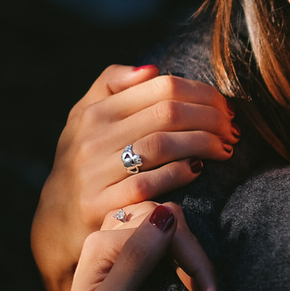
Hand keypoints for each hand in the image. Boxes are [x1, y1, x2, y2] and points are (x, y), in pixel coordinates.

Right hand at [32, 64, 239, 290]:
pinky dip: (181, 172)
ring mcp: (94, 172)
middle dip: (211, 118)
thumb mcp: (86, 118)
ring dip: (203, 143)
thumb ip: (112, 85)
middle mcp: (92, 138)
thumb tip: (151, 69)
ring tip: (225, 148)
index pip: (162, 87)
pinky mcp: (100, 205)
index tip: (224, 108)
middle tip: (232, 130)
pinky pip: (150, 183)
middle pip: (168, 113)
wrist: (58, 222)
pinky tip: (200, 169)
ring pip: (162, 145)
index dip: (203, 93)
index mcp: (95, 111)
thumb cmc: (86, 162)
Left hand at [48, 201, 223, 290]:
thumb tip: (167, 214)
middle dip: (198, 257)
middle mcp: (111, 239)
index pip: (160, 224)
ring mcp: (125, 250)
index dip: (191, 255)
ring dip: (197, 262)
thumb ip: (134, 260)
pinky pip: (172, 248)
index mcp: (101, 245)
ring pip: (174, 233)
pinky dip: (191, 266)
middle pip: (170, 222)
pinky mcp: (138, 264)